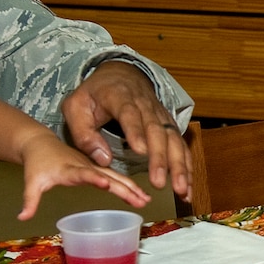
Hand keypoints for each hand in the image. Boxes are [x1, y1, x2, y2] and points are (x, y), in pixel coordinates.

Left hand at [19, 132, 143, 219]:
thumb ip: (29, 200)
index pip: (83, 173)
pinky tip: (140, 195)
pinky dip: (129, 185)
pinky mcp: (97, 169)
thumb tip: (22, 217)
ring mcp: (93, 167)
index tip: (105, 185)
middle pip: (107, 176)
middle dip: (123, 188)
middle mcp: (85, 166)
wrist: (41, 144)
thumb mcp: (31, 181)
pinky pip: (116, 177)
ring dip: (131, 188)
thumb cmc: (37, 163)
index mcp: (69, 169)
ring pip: (116, 176)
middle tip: (139, 200)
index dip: (93, 179)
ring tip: (145, 200)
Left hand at [64, 60, 190, 199]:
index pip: (130, 114)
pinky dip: (187, 166)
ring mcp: (160, 115)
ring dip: (179, 165)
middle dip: (160, 157)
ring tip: (181, 189)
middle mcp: (145, 105)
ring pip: (173, 139)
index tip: (139, 151)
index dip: (136, 131)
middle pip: (157, 131)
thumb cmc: (94, 94)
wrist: (120, 75)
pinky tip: (187, 186)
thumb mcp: (76, 107)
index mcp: (119, 97)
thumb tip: (103, 159)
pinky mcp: (168, 125)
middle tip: (158, 182)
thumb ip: (83, 133)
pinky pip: (180, 144)